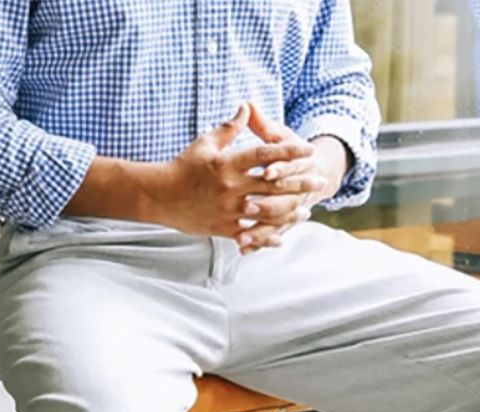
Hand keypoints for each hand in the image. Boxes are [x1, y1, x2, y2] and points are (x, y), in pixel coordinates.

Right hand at [140, 104, 314, 237]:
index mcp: (228, 164)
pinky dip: (266, 238)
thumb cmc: (183, 166)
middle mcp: (231, 188)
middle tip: (320, 182)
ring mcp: (228, 210)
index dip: (290, 151)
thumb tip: (246, 106)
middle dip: (300, 184)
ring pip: (266, 214)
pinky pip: (249, 235)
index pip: (265, 154)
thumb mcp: (205, 142)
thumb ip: (230, 127)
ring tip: (305, 210)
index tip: (309, 150)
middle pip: (273, 185)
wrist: (159, 196)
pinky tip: (281, 238)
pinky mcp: (222, 228)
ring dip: (289, 213)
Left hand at [235, 103, 347, 252]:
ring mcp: (290, 205)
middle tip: (248, 205)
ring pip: (278, 219)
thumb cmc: (289, 151)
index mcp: (295, 162)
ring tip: (242, 233)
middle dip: (268, 201)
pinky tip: (243, 248)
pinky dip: (259, 242)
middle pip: (284, 195)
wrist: (318, 173)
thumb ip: (262, 124)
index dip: (279, 167)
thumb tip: (247, 103)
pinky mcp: (282, 221)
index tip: (266, 171)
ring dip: (261, 227)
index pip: (289, 164)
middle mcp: (295, 185)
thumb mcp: (278, 135)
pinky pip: (272, 234)